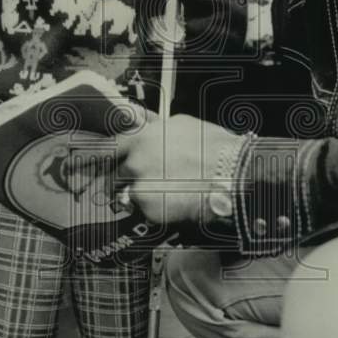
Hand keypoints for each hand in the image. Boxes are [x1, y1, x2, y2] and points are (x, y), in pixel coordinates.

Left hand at [113, 115, 245, 225]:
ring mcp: (140, 187)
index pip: (108, 149)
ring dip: (143, 196)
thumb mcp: (181, 124)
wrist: (234, 174)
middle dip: (128, 180)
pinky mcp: (150, 210)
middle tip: (150, 182)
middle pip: (117, 176)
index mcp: (140, 138)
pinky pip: (147, 212)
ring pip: (131, 196)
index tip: (103, 165)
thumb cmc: (214, 147)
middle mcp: (135, 162)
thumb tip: (148, 127)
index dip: (106, 158)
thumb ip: (156, 129)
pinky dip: (158, 212)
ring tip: (170, 193)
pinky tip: (178, 204)